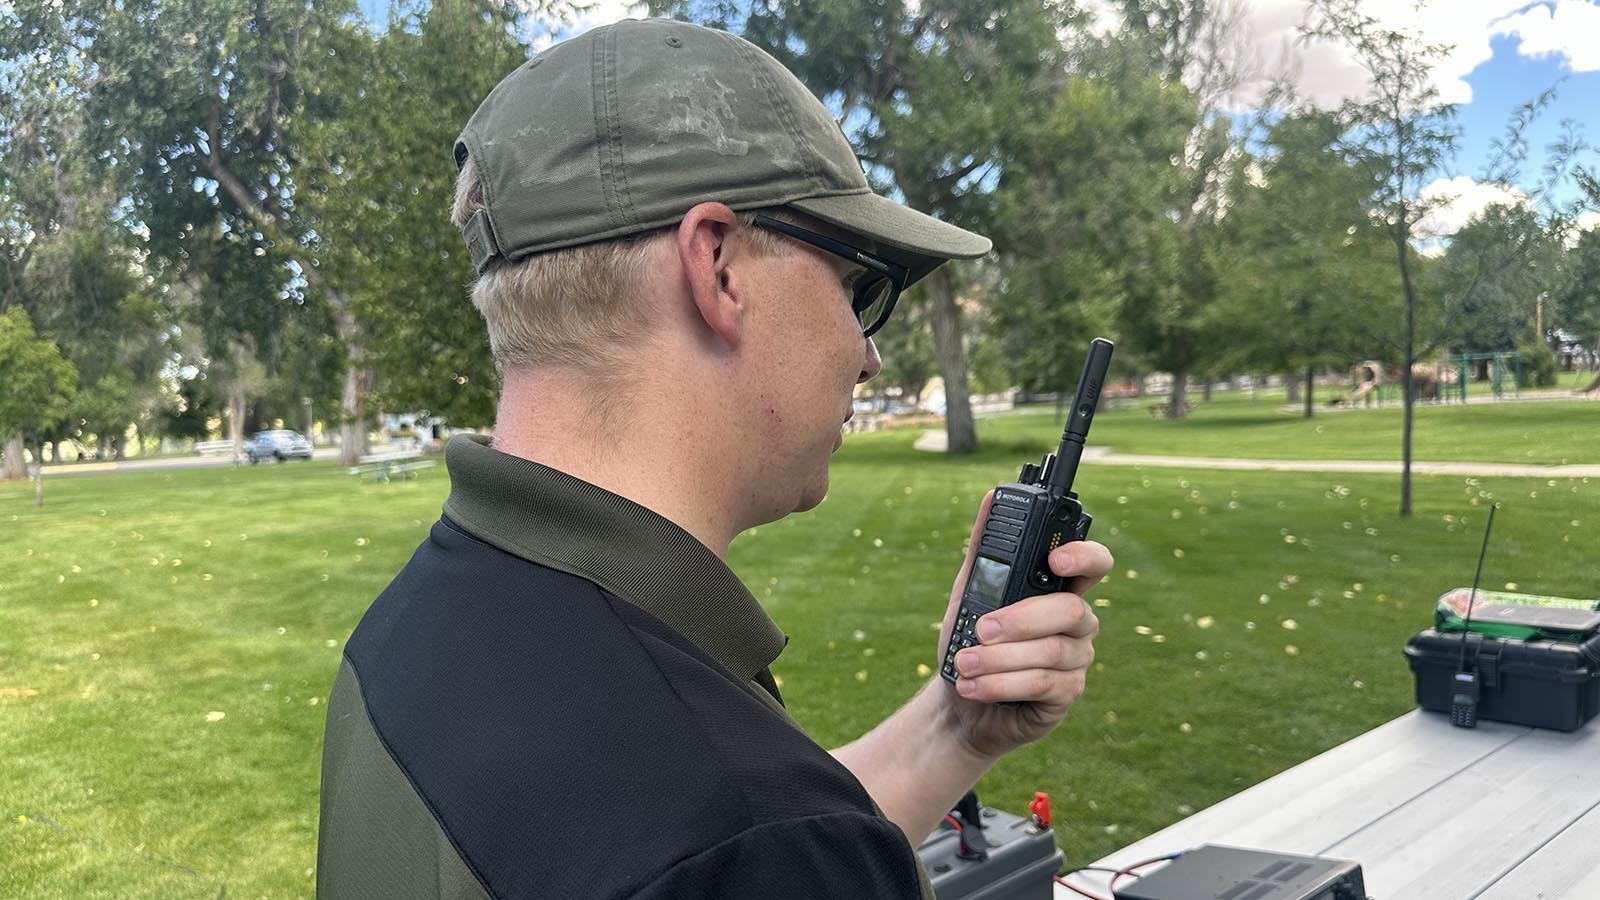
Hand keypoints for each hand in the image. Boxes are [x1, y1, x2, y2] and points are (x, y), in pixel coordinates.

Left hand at [935, 491, 1111, 760]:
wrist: (960, 698)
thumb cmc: (971, 639)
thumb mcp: (970, 591)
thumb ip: (984, 550)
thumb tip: (990, 498)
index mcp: (1058, 588)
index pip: (1093, 564)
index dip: (1084, 557)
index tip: (1055, 560)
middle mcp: (1076, 620)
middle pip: (1071, 609)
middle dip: (1021, 619)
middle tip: (981, 627)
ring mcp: (1076, 658)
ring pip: (1052, 650)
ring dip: (1000, 658)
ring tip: (964, 662)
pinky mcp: (1066, 693)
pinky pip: (1043, 683)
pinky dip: (1001, 683)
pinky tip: (973, 685)